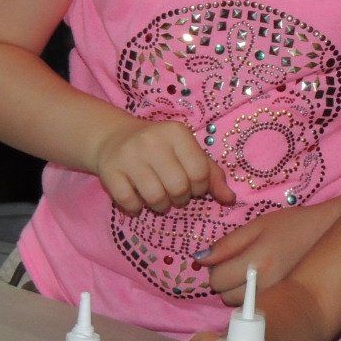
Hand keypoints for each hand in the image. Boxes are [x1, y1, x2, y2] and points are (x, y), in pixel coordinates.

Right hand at [91, 119, 235, 215]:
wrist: (114, 137)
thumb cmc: (160, 149)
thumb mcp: (187, 152)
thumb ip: (211, 174)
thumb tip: (230, 200)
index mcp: (177, 133)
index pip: (200, 172)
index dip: (199, 188)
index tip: (191, 186)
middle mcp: (152, 140)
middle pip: (179, 188)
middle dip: (179, 199)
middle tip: (173, 193)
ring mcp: (129, 155)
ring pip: (156, 198)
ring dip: (160, 205)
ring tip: (157, 196)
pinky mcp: (109, 171)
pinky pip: (130, 203)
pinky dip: (136, 207)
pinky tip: (136, 197)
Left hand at [199, 198, 340, 305]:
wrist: (327, 234)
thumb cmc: (291, 225)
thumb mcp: (256, 226)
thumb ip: (226, 244)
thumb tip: (199, 259)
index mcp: (256, 262)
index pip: (217, 279)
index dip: (215, 268)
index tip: (224, 259)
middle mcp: (265, 285)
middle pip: (225, 296)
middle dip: (225, 281)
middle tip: (238, 264)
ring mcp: (275, 298)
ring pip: (238, 306)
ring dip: (237, 292)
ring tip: (252, 273)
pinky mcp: (284, 303)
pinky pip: (255, 309)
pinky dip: (252, 299)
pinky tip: (262, 283)